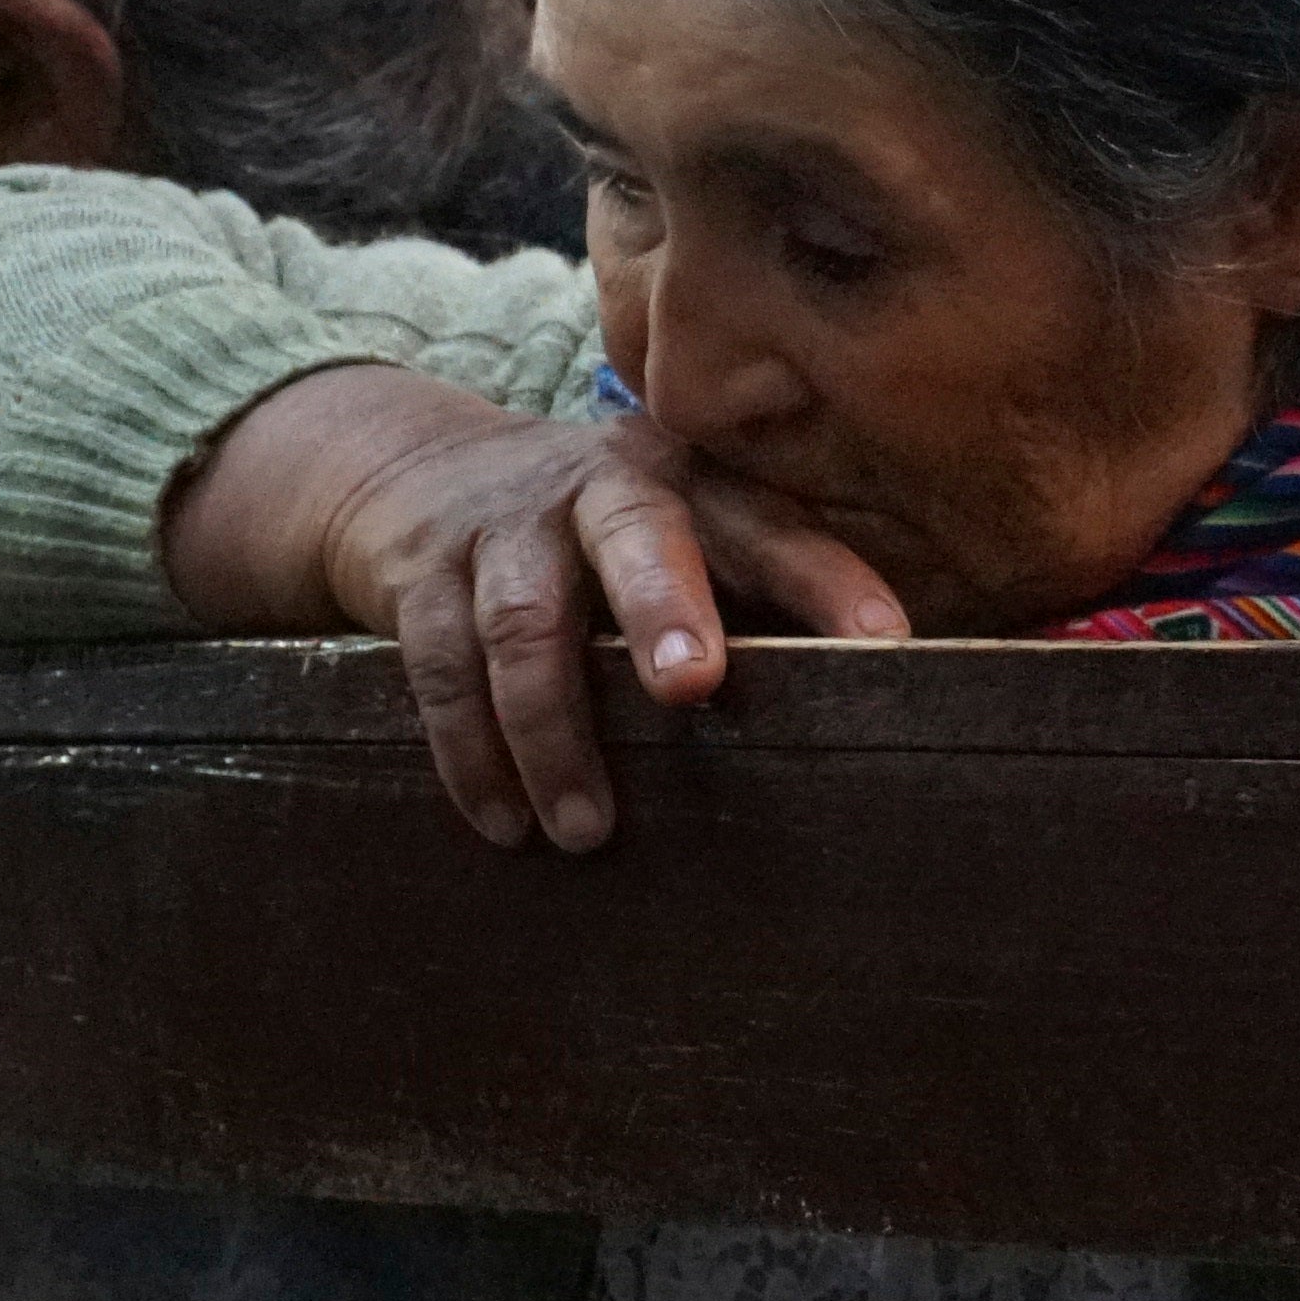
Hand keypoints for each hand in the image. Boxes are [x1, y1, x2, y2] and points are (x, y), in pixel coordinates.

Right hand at [162, 367, 907, 852]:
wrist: (415, 469)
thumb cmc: (601, 541)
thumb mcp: (680, 540)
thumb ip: (750, 603)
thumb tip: (866, 713)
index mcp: (691, 483)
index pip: (770, 528)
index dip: (826, 580)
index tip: (884, 640)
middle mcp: (602, 489)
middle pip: (638, 540)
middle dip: (667, 609)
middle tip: (694, 688)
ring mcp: (505, 527)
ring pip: (527, 624)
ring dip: (557, 734)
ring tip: (588, 831)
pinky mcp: (422, 573)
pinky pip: (441, 667)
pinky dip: (472, 754)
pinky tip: (504, 821)